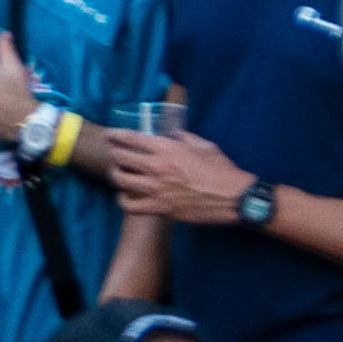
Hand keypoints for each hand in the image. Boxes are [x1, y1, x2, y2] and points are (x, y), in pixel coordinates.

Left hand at [86, 124, 253, 225]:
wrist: (233, 197)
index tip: (109, 135)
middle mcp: (158, 166)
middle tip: (114, 155)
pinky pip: (131, 206)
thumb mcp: (203, 145)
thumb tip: (173, 133)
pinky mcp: (162, 208)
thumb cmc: (221, 169)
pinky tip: (125, 198)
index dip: (115, 135)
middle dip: (113, 154)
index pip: (131, 138)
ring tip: (118, 175)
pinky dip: (123, 201)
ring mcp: (158, 189)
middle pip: (120, 158)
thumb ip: (184, 137)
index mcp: (167, 148)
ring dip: (116, 176)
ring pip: (121, 181)